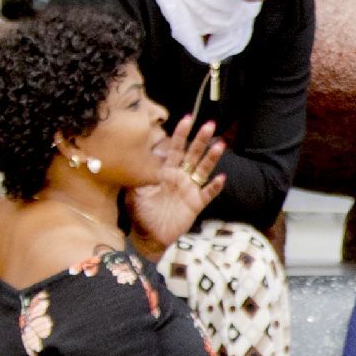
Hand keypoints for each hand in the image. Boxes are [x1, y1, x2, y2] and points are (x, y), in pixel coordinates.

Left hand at [127, 116, 226, 248]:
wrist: (147, 236)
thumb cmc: (140, 213)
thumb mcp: (134, 191)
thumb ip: (139, 174)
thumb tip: (139, 156)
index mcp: (165, 171)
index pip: (174, 148)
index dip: (181, 134)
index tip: (187, 119)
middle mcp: (180, 177)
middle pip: (193, 154)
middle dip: (200, 139)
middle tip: (210, 124)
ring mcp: (189, 190)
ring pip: (203, 170)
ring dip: (211, 158)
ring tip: (220, 145)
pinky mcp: (195, 204)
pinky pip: (207, 193)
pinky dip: (214, 186)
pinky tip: (221, 178)